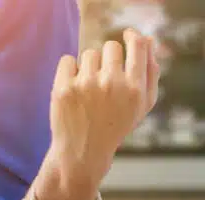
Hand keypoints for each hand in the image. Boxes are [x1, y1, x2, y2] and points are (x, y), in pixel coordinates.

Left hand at [46, 29, 160, 193]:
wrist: (82, 151)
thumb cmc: (116, 124)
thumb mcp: (142, 104)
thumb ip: (150, 71)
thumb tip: (145, 38)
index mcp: (135, 88)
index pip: (138, 45)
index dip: (132, 37)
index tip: (127, 35)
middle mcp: (112, 84)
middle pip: (111, 46)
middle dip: (108, 59)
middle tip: (103, 80)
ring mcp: (86, 85)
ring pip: (89, 54)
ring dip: (88, 67)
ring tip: (88, 90)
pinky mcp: (63, 89)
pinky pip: (67, 60)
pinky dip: (69, 69)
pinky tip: (73, 87)